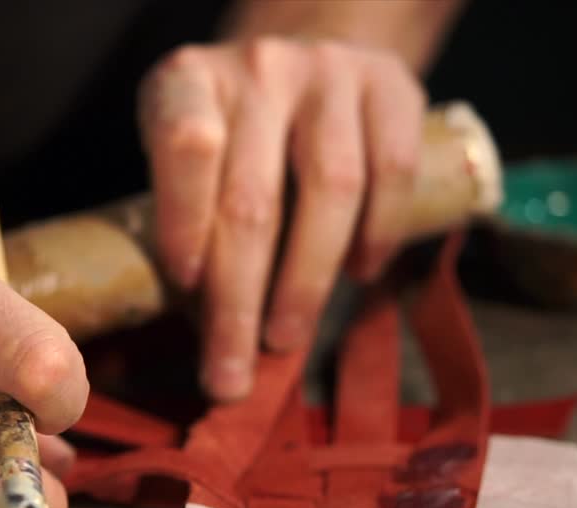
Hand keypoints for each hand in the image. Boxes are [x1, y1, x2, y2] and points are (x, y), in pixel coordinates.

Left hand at [138, 37, 425, 400]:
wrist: (307, 63)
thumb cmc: (235, 134)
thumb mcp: (188, 159)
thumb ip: (186, 227)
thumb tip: (184, 346)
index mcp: (189, 81)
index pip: (185, 147)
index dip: (186, 221)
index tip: (186, 288)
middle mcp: (258, 68)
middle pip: (253, 198)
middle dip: (239, 302)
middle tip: (231, 374)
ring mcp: (329, 72)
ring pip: (330, 188)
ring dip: (307, 282)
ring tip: (287, 339)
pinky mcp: (392, 84)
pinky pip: (392, 171)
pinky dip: (377, 234)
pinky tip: (358, 274)